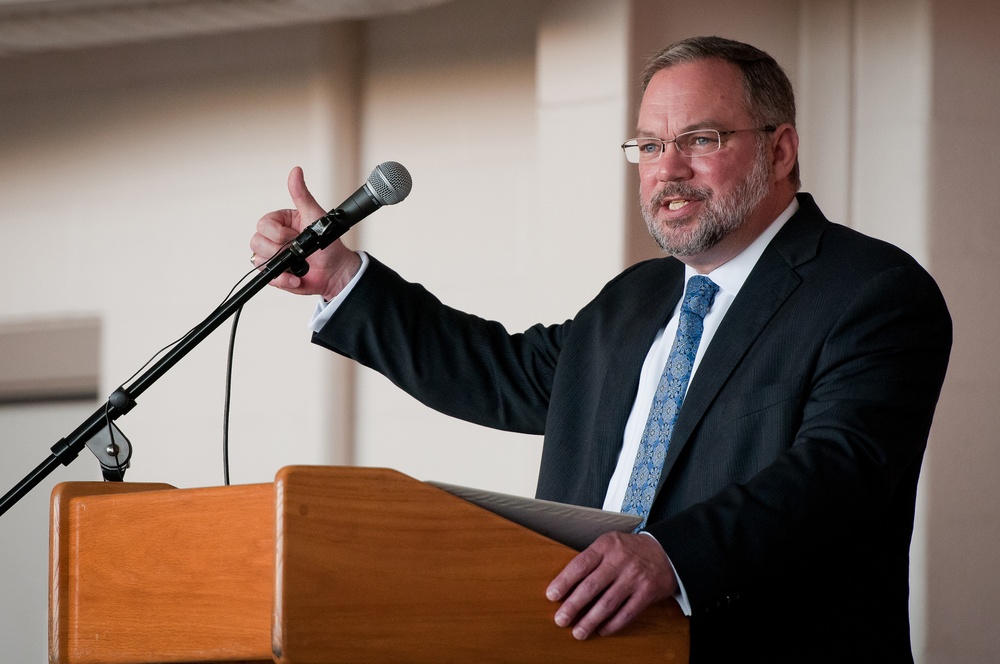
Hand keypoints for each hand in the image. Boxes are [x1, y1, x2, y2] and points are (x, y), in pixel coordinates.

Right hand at [250, 167, 361, 300]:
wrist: (337, 271)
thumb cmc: (328, 242)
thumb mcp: (315, 215)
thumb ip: (302, 195)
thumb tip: (295, 171)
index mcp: (280, 223)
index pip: (263, 224)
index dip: (277, 233)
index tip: (294, 236)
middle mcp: (274, 239)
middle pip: (256, 242)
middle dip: (277, 248)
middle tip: (297, 250)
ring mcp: (274, 257)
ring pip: (258, 259)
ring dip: (281, 264)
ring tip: (299, 264)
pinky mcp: (277, 274)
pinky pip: (268, 277)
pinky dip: (283, 279)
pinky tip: (297, 277)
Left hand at [546, 531, 677, 639]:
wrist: (666, 552)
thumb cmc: (630, 550)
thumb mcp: (610, 544)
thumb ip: (592, 559)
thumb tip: (566, 585)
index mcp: (606, 545)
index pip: (580, 565)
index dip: (564, 582)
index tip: (552, 596)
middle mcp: (620, 560)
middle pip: (591, 586)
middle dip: (573, 606)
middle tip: (560, 619)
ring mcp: (634, 577)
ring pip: (607, 603)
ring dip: (590, 621)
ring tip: (578, 632)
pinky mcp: (646, 593)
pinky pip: (626, 613)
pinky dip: (612, 625)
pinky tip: (601, 630)